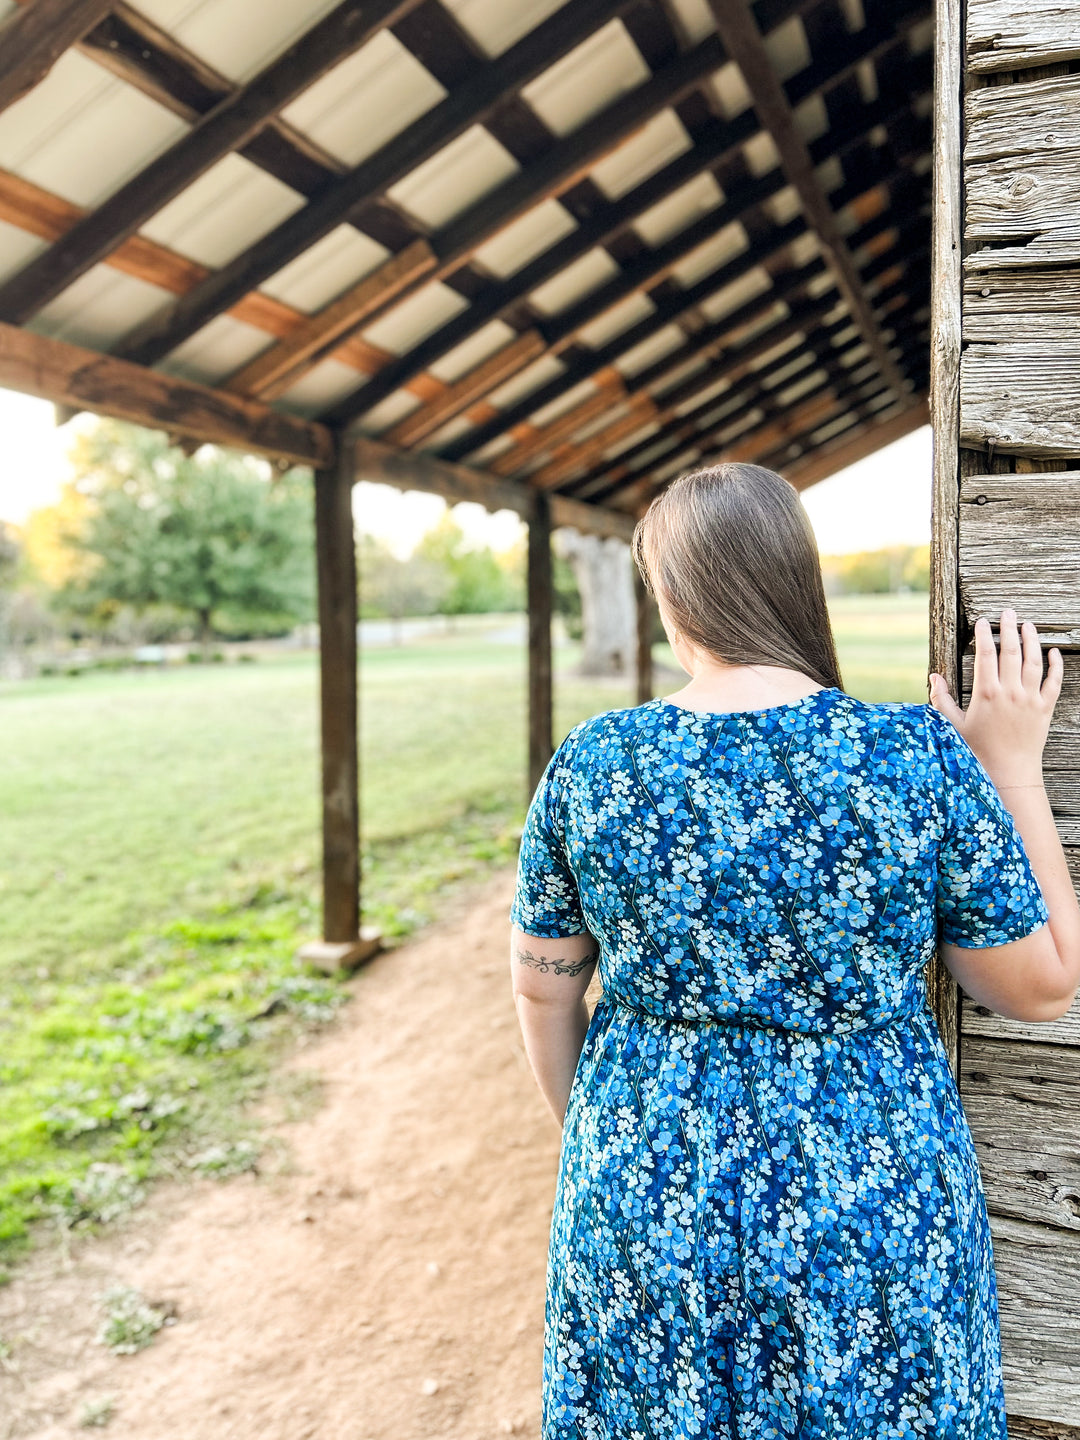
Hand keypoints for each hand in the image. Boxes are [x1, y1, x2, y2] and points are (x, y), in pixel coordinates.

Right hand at [929, 608, 1062, 787]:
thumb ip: (942, 700)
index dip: (984, 635)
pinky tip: (1053, 652)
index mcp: (986, 694)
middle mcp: (1011, 692)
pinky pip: (1054, 681)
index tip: (982, 622)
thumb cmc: (978, 751)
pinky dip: (1056, 665)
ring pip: (1034, 661)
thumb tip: (934, 677)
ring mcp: (1030, 699)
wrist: (1009, 773)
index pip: (985, 655)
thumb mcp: (954, 725)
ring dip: (1031, 640)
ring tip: (1028, 625)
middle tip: (1007, 612)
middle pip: (1011, 651)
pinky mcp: (1045, 708)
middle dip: (1009, 628)